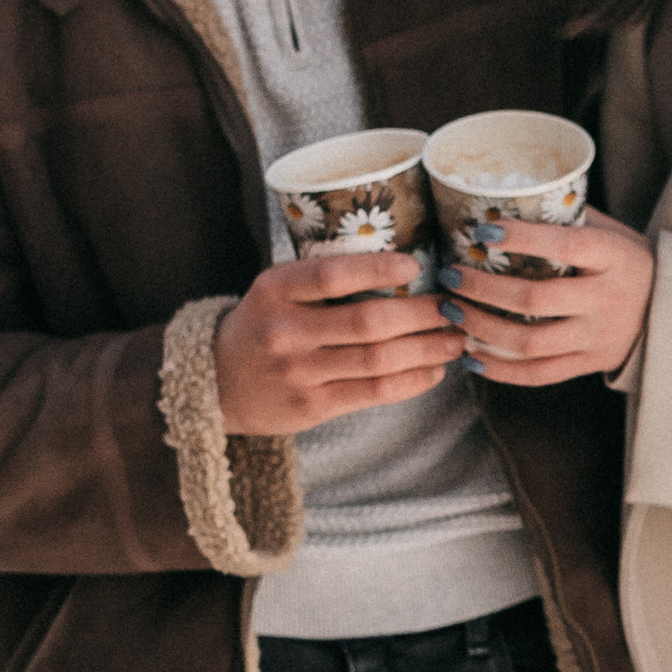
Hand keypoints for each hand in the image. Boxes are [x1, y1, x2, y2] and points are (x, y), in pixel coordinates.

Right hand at [215, 251, 462, 433]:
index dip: (378, 269)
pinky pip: (374, 392)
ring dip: (426, 349)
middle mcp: (284, 331)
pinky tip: (434, 370)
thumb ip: (321, 279)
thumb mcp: (275, 290)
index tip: (415, 266)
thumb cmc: (262, 326)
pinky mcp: (313, 406)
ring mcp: (299, 372)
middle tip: (452, 307)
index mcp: (275, 289)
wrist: (216, 383)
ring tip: (455, 340)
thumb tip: (404, 265)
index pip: (332, 275)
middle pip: (367, 322)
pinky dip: (412, 381)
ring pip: (378, 360)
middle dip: (421, 314)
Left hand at [445, 211, 655, 388]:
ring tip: (452, 312)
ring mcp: (598, 337)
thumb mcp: (611, 231)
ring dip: (482, 327)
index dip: (521, 239)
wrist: (670, 312)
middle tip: (450, 275)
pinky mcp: (588, 364)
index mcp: (614, 257)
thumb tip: (504, 200)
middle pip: (535, 299)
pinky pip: (537, 374)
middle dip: (483, 288)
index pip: (565, 246)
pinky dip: (499, 369)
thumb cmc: (627, 262)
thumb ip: (567, 218)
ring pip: (529, 342)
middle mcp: (608, 300)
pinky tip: (471, 354)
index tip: (482, 231)